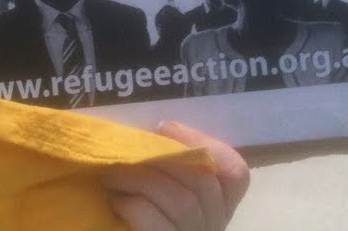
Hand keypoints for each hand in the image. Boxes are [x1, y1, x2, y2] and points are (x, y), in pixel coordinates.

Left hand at [101, 121, 248, 230]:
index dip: (204, 143)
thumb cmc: (142, 212)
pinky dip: (134, 207)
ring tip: (112, 175)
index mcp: (216, 204)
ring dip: (141, 180)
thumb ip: (167, 166)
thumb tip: (148, 133)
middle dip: (161, 159)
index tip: (165, 127)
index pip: (235, 172)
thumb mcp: (164, 189)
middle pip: (204, 182)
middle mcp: (214, 223)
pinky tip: (116, 202)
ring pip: (182, 202)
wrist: (132, 227)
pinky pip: (158, 226)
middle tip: (126, 150)